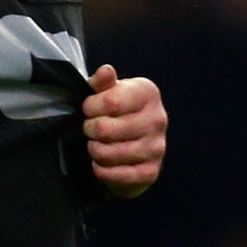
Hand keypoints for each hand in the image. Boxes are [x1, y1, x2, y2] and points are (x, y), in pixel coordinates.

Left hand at [83, 64, 166, 197]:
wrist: (129, 144)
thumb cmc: (114, 113)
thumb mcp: (106, 92)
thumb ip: (102, 82)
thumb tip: (106, 71)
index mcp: (147, 93)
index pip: (111, 102)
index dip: (90, 107)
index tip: (88, 109)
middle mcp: (158, 119)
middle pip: (106, 129)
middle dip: (89, 130)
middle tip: (90, 130)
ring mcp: (157, 147)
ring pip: (109, 153)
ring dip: (94, 151)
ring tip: (95, 145)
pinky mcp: (151, 171)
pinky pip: (117, 175)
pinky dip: (102, 170)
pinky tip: (100, 163)